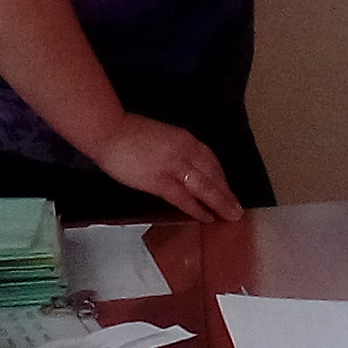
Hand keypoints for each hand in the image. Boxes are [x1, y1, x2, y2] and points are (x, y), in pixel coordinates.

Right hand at [93, 113, 242, 221]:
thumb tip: (184, 167)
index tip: (227, 189)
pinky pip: (184, 198)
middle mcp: (184, 150)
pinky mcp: (159, 180)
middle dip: (226, 193)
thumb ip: (176, 150)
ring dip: (219, 202)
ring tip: (229, 216)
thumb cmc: (129, 134)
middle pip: (212, 174)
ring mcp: (173, 165)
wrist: (109, 130)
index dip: (221, 177)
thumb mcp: (161, 137)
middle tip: (237, 209)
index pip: (210, 160)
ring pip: (204, 187)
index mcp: (184, 139)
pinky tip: (206, 217)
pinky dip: (197, 208)